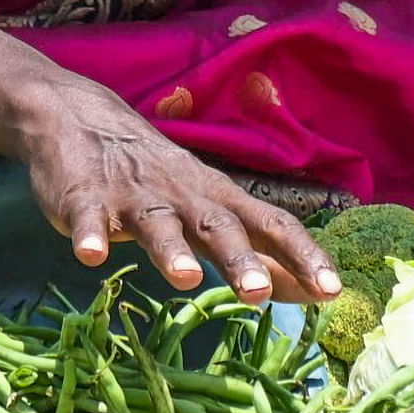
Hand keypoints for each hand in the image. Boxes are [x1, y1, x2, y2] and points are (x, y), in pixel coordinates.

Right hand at [1, 71, 341, 304]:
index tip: (333, 292)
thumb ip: (254, 250)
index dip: (303, 257)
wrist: (80, 118)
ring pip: (157, 224)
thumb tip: (309, 293)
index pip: (273, 226)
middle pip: (218, 226)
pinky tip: (91, 255)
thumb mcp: (208, 208)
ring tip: (184, 279)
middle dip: (239, 259)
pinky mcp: (86, 199)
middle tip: (258, 294)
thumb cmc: (159, 177)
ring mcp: (133, 197)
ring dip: (171, 250)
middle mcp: (184, 196)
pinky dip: (90, 235)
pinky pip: (88, 218)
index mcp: (219, 199)